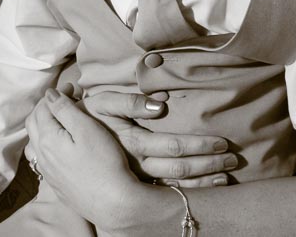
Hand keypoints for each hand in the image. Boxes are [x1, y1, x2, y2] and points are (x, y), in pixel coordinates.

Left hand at [25, 89, 156, 225]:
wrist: (112, 202)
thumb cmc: (103, 162)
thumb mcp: (86, 129)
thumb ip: (65, 110)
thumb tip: (49, 94)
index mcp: (47, 139)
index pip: (42, 108)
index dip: (56, 94)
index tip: (73, 87)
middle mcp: (41, 156)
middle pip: (34, 123)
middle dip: (47, 107)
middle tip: (67, 97)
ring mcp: (47, 172)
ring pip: (35, 142)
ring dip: (45, 125)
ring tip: (62, 118)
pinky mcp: (55, 183)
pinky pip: (42, 157)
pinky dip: (47, 142)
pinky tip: (61, 143)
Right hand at [82, 88, 236, 186]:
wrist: (63, 140)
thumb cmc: (90, 114)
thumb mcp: (103, 102)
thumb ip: (129, 101)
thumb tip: (159, 103)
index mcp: (131, 143)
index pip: (173, 147)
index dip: (199, 145)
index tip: (222, 142)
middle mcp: (135, 166)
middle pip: (178, 171)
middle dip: (208, 166)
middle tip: (233, 161)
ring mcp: (134, 180)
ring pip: (173, 188)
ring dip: (202, 183)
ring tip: (225, 178)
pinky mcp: (133, 187)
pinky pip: (164, 194)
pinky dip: (188, 192)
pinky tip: (206, 188)